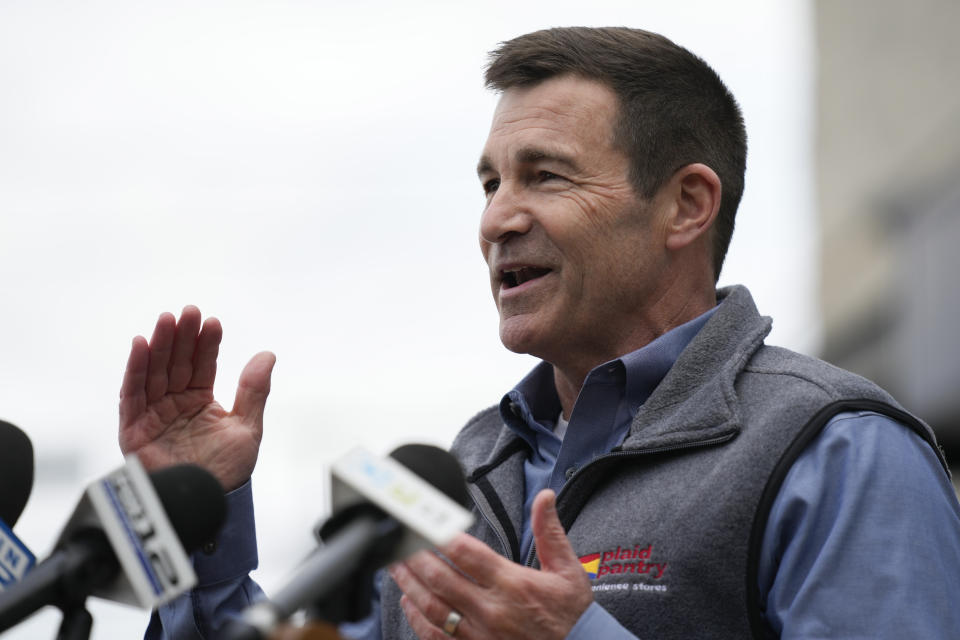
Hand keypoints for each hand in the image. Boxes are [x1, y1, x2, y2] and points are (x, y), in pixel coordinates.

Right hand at [118, 306, 275, 491]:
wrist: (206, 506)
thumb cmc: (226, 473)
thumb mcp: (246, 427)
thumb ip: (254, 391)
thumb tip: (267, 355)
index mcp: (200, 402)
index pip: (203, 365)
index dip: (207, 344)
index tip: (213, 322)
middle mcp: (175, 404)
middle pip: (176, 363)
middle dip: (182, 337)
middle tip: (188, 311)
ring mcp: (154, 415)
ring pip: (154, 372)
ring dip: (159, 345)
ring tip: (167, 320)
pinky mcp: (134, 429)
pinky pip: (132, 394)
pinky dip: (134, 369)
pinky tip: (140, 345)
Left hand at [390, 489, 592, 639]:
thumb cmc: (572, 615)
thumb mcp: (568, 570)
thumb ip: (550, 531)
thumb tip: (545, 496)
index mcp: (513, 584)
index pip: (466, 554)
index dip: (440, 535)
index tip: (422, 521)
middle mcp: (492, 610)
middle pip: (441, 579)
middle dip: (415, 558)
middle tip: (398, 541)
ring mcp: (481, 635)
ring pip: (434, 608)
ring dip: (410, 586)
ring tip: (395, 567)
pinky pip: (438, 638)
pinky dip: (418, 621)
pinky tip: (409, 604)